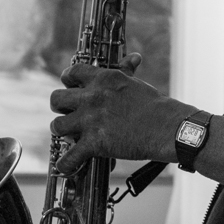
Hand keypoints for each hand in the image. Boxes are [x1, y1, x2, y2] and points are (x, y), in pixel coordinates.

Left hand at [48, 54, 188, 172]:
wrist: (167, 127)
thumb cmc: (155, 105)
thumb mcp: (136, 83)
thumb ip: (127, 70)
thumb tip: (133, 57)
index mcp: (102, 79)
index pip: (71, 72)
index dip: (68, 80)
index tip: (71, 87)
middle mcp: (92, 97)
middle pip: (56, 99)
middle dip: (59, 107)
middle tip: (68, 113)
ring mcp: (91, 120)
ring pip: (57, 125)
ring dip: (62, 132)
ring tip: (70, 136)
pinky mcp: (95, 143)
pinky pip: (70, 157)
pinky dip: (66, 164)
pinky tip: (66, 165)